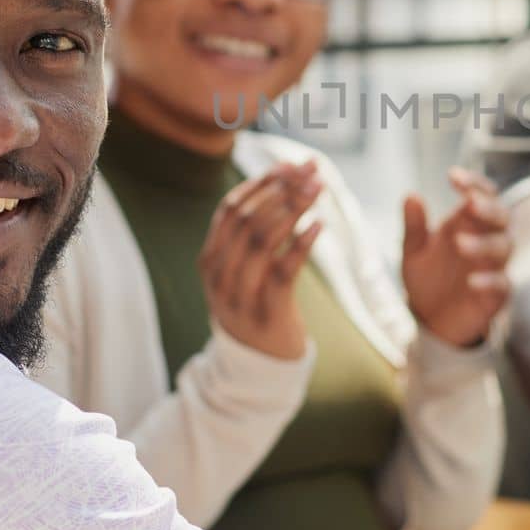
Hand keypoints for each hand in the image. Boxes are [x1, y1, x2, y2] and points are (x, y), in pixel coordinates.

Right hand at [196, 161, 322, 359]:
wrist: (260, 365)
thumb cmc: (258, 302)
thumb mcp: (244, 268)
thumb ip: (256, 229)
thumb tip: (289, 173)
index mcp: (210, 258)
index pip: (230, 209)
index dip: (262, 183)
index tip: (292, 164)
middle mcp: (219, 275)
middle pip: (247, 219)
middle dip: (281, 190)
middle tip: (313, 172)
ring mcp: (240, 296)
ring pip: (262, 241)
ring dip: (294, 209)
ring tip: (319, 190)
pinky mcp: (267, 314)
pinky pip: (283, 273)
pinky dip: (300, 245)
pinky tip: (319, 226)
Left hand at [401, 168, 512, 347]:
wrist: (430, 320)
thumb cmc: (427, 278)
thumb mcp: (413, 252)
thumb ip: (414, 226)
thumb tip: (410, 196)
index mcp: (467, 223)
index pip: (481, 194)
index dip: (473, 183)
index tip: (453, 177)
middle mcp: (486, 239)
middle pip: (501, 216)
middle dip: (487, 208)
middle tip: (469, 204)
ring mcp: (494, 267)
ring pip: (504, 246)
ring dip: (484, 243)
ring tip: (460, 244)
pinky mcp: (497, 295)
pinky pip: (502, 284)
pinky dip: (489, 281)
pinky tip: (471, 282)